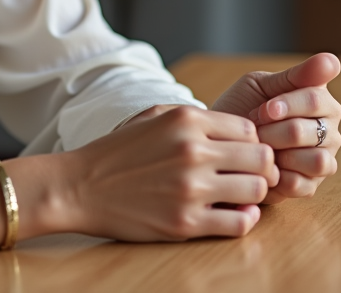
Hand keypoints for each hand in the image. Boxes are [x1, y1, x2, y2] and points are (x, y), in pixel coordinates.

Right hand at [67, 105, 278, 240]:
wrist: (80, 187)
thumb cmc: (117, 151)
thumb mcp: (153, 116)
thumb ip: (195, 116)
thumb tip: (234, 129)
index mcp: (186, 121)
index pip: (249, 129)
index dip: (251, 143)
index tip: (242, 154)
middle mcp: (193, 151)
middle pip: (260, 158)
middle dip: (260, 167)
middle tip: (250, 176)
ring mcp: (190, 189)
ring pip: (256, 190)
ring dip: (254, 194)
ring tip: (239, 195)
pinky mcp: (185, 222)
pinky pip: (239, 223)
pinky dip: (244, 220)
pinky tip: (232, 214)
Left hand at [208, 53, 340, 203]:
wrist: (220, 138)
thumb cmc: (243, 106)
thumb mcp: (261, 85)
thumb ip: (297, 75)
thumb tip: (332, 60)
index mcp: (321, 101)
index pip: (314, 100)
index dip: (285, 105)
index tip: (262, 110)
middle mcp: (329, 131)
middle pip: (309, 132)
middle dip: (273, 131)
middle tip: (254, 131)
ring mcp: (322, 159)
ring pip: (317, 161)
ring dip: (280, 154)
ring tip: (261, 149)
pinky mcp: (311, 185)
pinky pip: (303, 185)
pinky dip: (279, 177)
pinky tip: (265, 167)